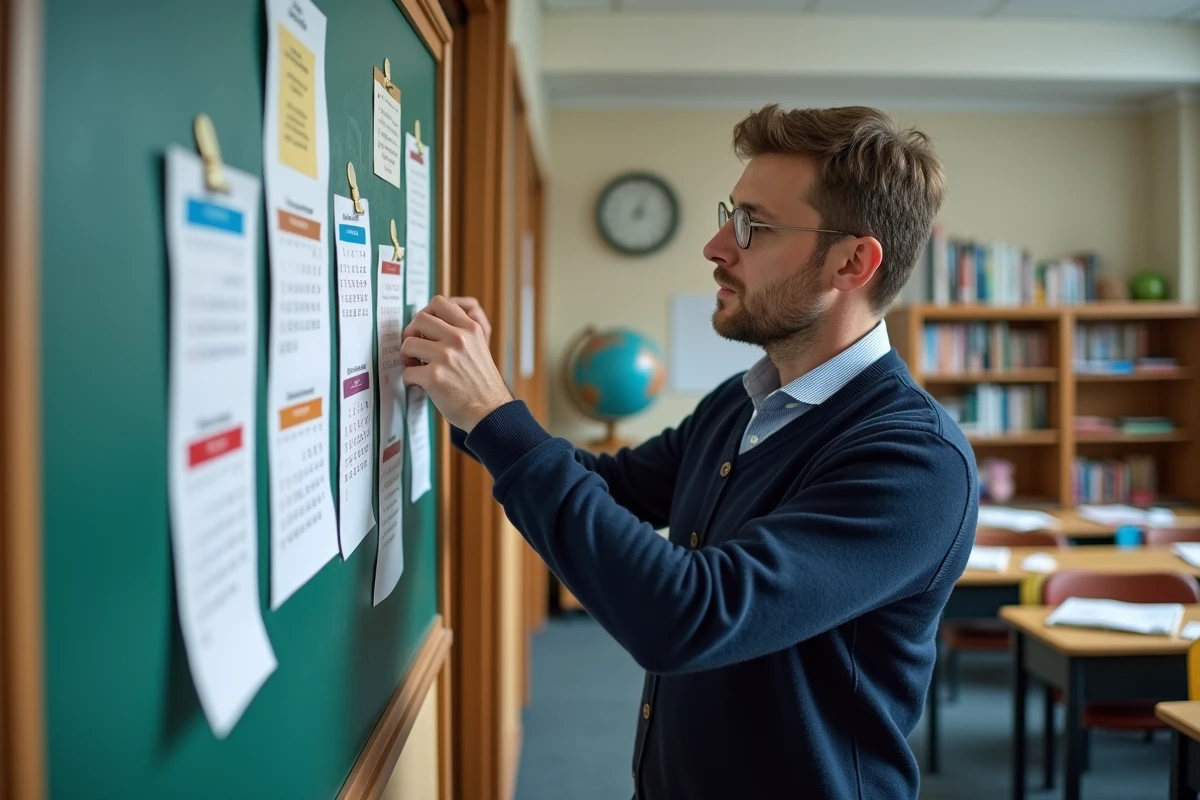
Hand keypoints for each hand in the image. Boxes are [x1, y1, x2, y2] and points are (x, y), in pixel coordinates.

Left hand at [401, 295, 511, 431]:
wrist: (491, 411)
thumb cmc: (482, 383)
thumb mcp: (478, 347)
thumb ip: (458, 333)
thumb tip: (426, 325)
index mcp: (470, 329)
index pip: (439, 302)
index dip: (425, 314)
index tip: (424, 329)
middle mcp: (458, 339)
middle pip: (420, 319)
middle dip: (411, 333)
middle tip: (414, 348)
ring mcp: (446, 357)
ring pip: (408, 344)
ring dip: (407, 357)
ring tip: (415, 367)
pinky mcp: (434, 377)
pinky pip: (407, 372)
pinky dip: (410, 380)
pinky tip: (420, 385)